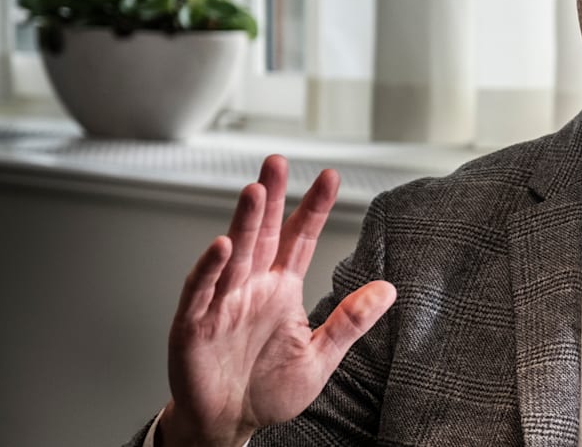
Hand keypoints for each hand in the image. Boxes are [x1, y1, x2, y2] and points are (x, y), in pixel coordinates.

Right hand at [159, 155, 396, 446]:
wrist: (227, 425)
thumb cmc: (267, 390)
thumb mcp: (319, 356)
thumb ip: (350, 321)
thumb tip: (389, 289)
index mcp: (280, 289)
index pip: (300, 239)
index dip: (313, 208)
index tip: (331, 177)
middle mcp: (250, 288)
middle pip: (262, 234)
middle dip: (271, 197)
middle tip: (277, 161)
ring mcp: (220, 303)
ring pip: (233, 255)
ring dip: (244, 223)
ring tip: (256, 191)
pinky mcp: (193, 326)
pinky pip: (201, 293)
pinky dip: (210, 270)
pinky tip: (222, 247)